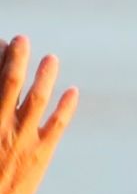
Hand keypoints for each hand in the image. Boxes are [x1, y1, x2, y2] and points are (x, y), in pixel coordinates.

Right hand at [0, 37, 76, 193]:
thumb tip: (1, 104)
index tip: (0, 44)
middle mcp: (2, 125)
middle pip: (9, 83)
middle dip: (16, 59)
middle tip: (22, 39)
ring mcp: (23, 138)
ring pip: (36, 99)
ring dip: (44, 76)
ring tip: (51, 58)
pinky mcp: (41, 153)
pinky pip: (57, 125)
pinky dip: (66, 107)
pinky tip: (73, 92)